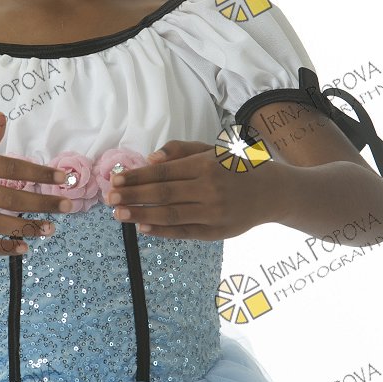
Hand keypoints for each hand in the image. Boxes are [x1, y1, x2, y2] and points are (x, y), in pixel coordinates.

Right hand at [0, 112, 72, 255]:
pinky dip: (3, 246)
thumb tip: (2, 117)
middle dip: (44, 204)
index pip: (14, 169)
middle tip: (69, 206)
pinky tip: (23, 247)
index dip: (41, 175)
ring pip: (0, 223)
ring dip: (28, 228)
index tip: (65, 179)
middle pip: (12, 198)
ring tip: (51, 230)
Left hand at [105, 139, 269, 240]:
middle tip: (110, 198)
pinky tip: (142, 228)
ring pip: (170, 215)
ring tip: (119, 214)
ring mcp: (213, 212)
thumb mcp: (212, 150)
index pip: (163, 172)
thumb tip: (151, 159)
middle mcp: (209, 189)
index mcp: (205, 165)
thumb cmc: (235, 167)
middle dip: (133, 196)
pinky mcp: (216, 232)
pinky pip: (184, 232)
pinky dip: (162, 231)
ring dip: (141, 215)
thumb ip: (180, 150)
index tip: (116, 179)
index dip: (137, 177)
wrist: (272, 192)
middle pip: (163, 193)